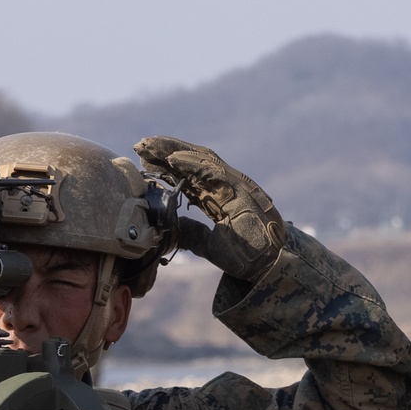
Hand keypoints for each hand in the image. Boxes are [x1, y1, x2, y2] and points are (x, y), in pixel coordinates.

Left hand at [134, 136, 286, 280]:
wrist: (269, 266)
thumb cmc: (245, 256)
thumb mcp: (208, 245)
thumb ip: (192, 234)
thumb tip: (172, 229)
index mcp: (216, 198)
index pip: (187, 176)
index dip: (165, 166)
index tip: (142, 159)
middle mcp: (224, 187)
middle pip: (191, 162)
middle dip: (166, 152)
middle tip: (141, 143)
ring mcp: (234, 186)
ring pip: (201, 160)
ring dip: (174, 151)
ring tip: (151, 145)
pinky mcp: (242, 190)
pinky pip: (214, 172)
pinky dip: (193, 164)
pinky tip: (173, 159)